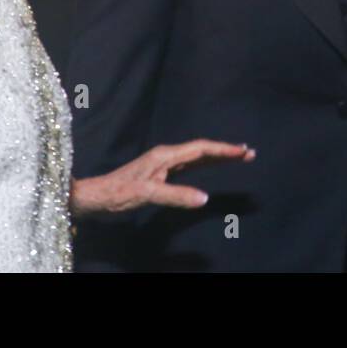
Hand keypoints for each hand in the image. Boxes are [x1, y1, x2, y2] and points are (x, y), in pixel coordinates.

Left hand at [70, 139, 255, 215]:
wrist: (97, 195)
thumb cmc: (119, 192)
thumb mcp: (148, 194)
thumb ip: (176, 195)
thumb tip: (205, 198)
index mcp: (166, 155)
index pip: (201, 149)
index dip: (223, 150)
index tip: (243, 150)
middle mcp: (167, 155)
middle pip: (203, 150)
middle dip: (226, 151)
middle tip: (249, 153)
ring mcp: (164, 163)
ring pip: (197, 157)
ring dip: (218, 157)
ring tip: (238, 157)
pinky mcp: (162, 172)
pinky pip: (190, 165)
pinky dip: (206, 164)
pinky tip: (212, 167)